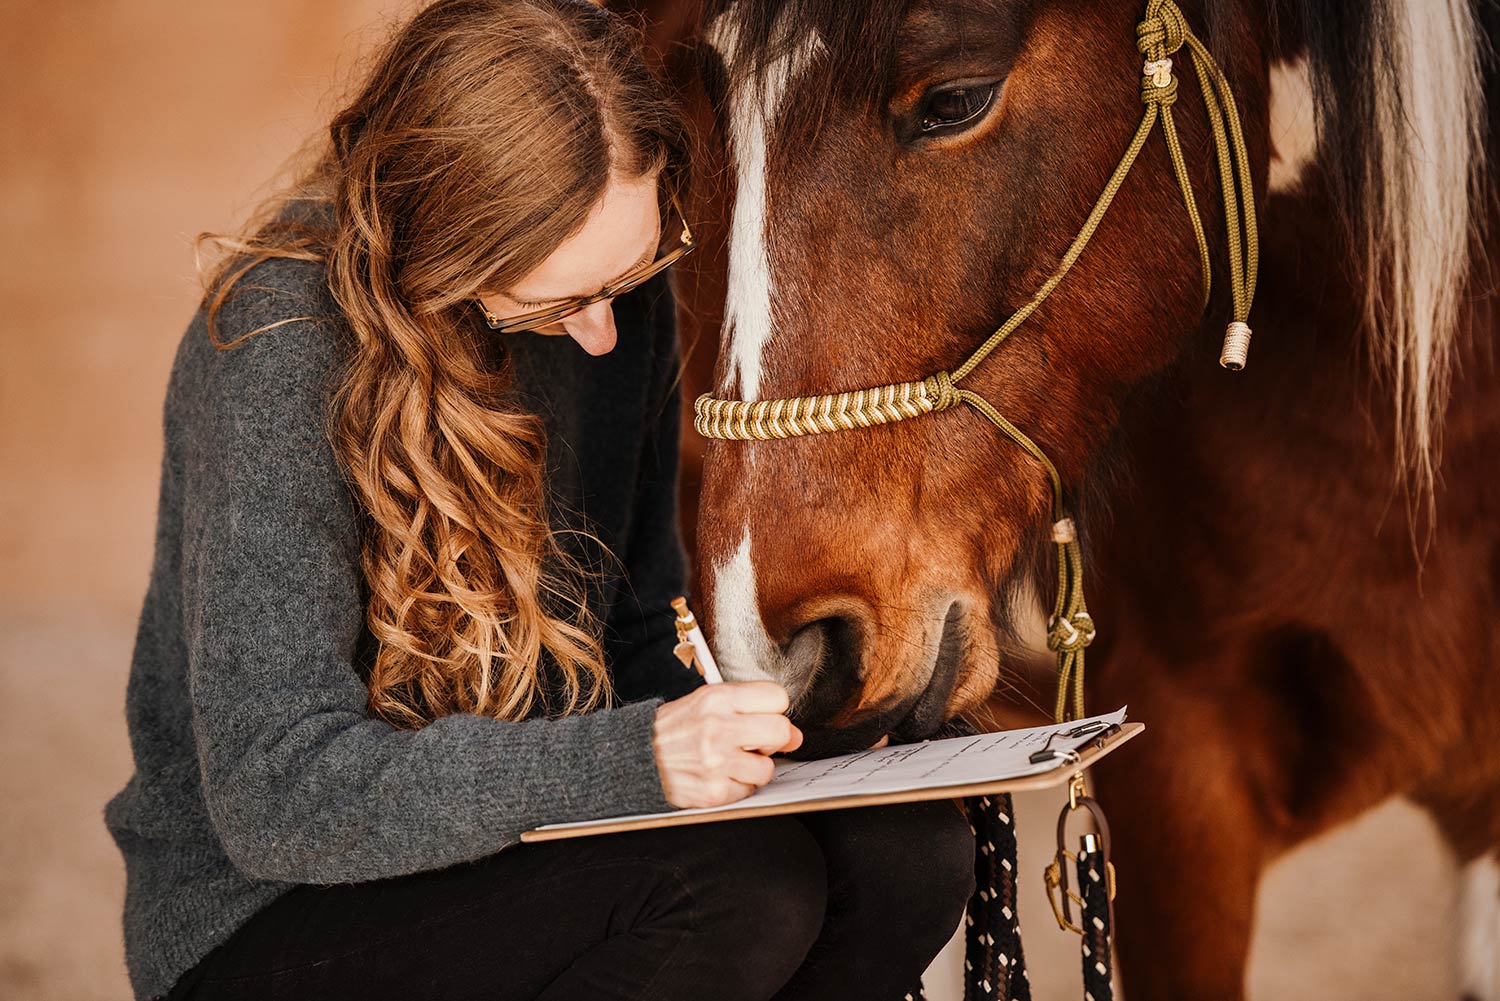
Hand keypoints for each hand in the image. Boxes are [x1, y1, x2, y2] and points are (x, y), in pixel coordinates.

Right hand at [652, 682, 802, 808]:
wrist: (637, 758)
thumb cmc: (677, 728)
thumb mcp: (707, 702)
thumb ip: (751, 709)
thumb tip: (794, 735)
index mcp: (718, 698)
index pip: (777, 697)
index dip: (774, 709)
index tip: (762, 716)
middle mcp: (718, 728)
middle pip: (781, 730)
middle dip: (774, 739)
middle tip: (756, 742)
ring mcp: (716, 762)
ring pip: (768, 768)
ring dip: (755, 768)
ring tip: (733, 761)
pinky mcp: (713, 792)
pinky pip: (748, 791)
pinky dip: (738, 787)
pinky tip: (719, 776)